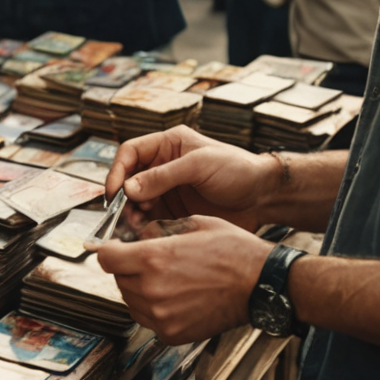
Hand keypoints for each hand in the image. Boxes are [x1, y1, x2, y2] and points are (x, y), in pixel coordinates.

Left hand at [86, 215, 270, 344]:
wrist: (262, 285)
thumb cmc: (234, 252)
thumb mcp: (192, 223)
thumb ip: (157, 230)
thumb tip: (136, 236)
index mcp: (153, 259)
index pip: (105, 258)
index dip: (109, 251)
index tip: (116, 250)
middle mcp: (152, 289)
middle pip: (118, 279)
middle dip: (128, 268)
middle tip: (149, 262)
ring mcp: (161, 315)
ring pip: (130, 301)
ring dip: (139, 289)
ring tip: (166, 279)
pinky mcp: (172, 333)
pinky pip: (148, 320)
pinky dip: (154, 310)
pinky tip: (174, 297)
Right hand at [107, 125, 278, 231]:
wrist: (264, 197)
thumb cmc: (237, 170)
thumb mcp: (199, 166)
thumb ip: (163, 176)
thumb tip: (128, 189)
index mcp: (168, 145)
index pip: (131, 152)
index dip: (118, 170)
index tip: (115, 192)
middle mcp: (163, 166)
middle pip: (129, 178)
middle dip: (123, 196)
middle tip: (122, 214)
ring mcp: (168, 190)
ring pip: (136, 201)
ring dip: (131, 213)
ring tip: (135, 226)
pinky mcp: (175, 211)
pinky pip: (151, 217)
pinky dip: (144, 226)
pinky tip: (145, 234)